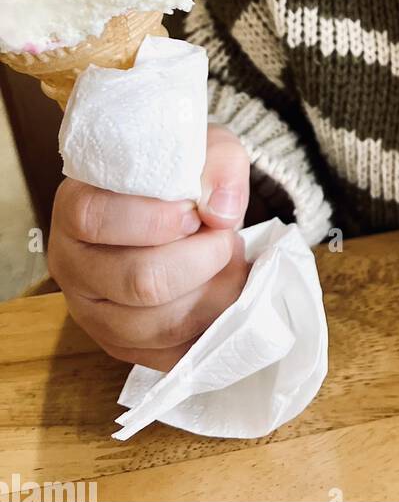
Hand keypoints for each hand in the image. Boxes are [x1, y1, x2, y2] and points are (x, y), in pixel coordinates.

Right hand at [48, 124, 251, 371]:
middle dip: (200, 259)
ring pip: (159, 324)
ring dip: (213, 290)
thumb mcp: (204, 148)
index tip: (193, 211)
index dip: (154, 219)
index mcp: (75, 207)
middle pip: (138, 280)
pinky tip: (220, 289)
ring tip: (224, 260)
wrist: (181, 210)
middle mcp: (72, 266)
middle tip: (222, 237)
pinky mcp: (122, 349)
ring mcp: (93, 315)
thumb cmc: (182, 176)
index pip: (94, 218)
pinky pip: (173, 353)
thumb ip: (219, 164)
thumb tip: (221, 212)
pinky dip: (211, 323)